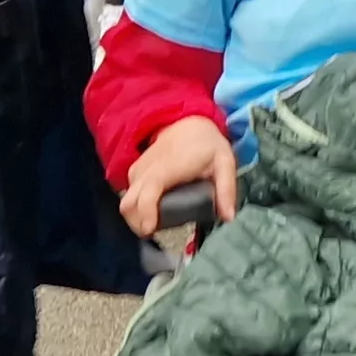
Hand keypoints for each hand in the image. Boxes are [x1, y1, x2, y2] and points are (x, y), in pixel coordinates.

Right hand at [120, 117, 238, 237]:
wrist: (188, 122)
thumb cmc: (207, 144)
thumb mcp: (225, 162)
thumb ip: (226, 189)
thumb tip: (228, 217)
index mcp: (167, 168)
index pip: (148, 194)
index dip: (146, 213)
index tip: (151, 229)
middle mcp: (146, 170)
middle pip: (129, 203)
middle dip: (138, 223)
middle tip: (157, 232)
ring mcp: (138, 171)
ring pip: (126, 202)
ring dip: (136, 218)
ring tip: (157, 224)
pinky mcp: (135, 172)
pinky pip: (129, 195)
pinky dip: (136, 209)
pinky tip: (153, 213)